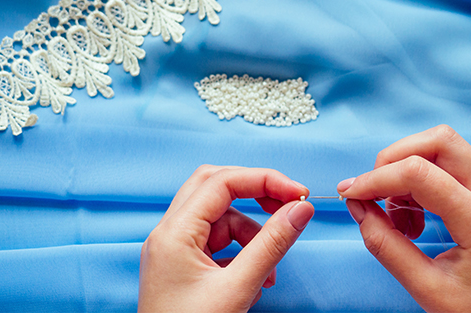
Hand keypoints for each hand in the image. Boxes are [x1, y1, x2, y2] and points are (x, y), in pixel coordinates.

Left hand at [138, 165, 313, 312]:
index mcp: (173, 233)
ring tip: (271, 267)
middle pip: (215, 186)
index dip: (264, 180)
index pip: (222, 182)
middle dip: (255, 191)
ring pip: (220, 215)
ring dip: (252, 231)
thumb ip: (272, 244)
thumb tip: (301, 208)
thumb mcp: (238, 289)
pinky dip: (242, 250)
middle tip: (288, 203)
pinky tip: (258, 277)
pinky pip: (218, 240)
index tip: (300, 194)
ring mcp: (174, 247)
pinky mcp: (183, 263)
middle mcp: (169, 233)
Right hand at [337, 125, 470, 312]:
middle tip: (374, 191)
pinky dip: (423, 178)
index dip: (376, 179)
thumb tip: (357, 207)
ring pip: (446, 146)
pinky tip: (414, 215)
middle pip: (440, 141)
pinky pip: (453, 165)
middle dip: (395, 157)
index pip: (420, 173)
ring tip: (397, 215)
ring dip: (408, 168)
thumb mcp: (426, 288)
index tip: (350, 193)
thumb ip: (385, 245)